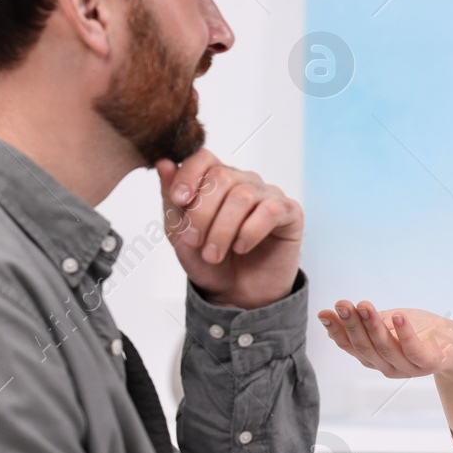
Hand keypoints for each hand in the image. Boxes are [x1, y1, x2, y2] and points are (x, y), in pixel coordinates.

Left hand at [155, 152, 301, 309]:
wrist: (236, 294)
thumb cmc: (209, 261)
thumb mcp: (180, 233)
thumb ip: (171, 199)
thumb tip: (163, 163)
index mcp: (216, 180)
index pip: (204, 157)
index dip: (189, 175)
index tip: (179, 200)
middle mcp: (244, 181)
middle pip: (222, 177)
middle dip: (202, 213)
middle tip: (195, 242)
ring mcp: (268, 195)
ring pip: (243, 196)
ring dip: (223, 229)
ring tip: (214, 254)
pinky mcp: (289, 213)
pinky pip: (271, 210)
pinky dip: (250, 231)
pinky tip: (241, 247)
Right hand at [318, 302, 452, 378]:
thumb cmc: (421, 331)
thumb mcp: (389, 323)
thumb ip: (367, 322)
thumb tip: (333, 315)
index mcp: (375, 357)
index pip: (350, 346)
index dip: (336, 331)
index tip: (325, 313)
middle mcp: (387, 366)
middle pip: (365, 346)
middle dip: (352, 325)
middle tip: (342, 304)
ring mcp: (408, 367)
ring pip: (385, 348)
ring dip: (373, 326)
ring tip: (364, 306)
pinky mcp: (429, 363)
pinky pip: (414, 350)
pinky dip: (405, 334)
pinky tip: (397, 316)